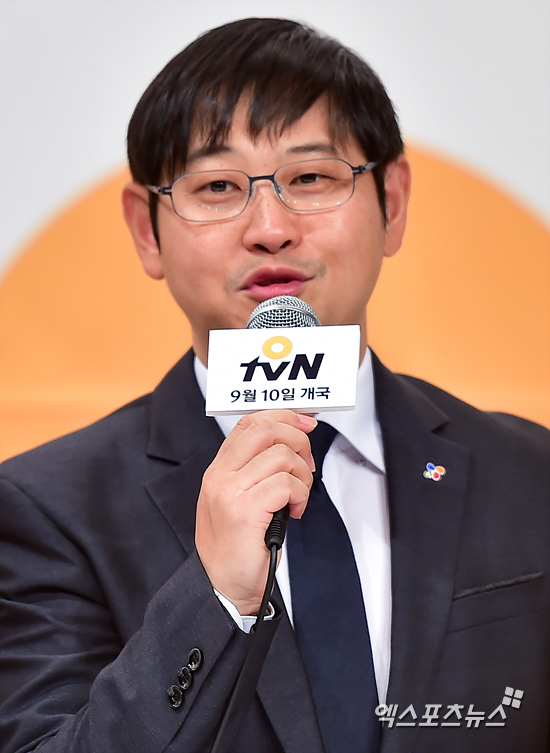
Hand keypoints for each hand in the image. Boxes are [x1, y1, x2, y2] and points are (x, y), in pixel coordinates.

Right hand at [195, 410, 316, 615]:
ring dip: (303, 474)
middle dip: (298, 440)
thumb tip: (293, 442)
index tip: (305, 423)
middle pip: (266, 430)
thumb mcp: (239, 500)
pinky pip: (287, 484)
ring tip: (299, 497)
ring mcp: (229, 492)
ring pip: (282, 456)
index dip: (282, 416)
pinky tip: (295, 512)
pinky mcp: (244, 511)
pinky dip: (301, 495)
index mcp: (218, 470)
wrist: (222, 588)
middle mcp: (220, 476)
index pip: (249, 423)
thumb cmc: (237, 547)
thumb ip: (256, 471)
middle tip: (307, 465)